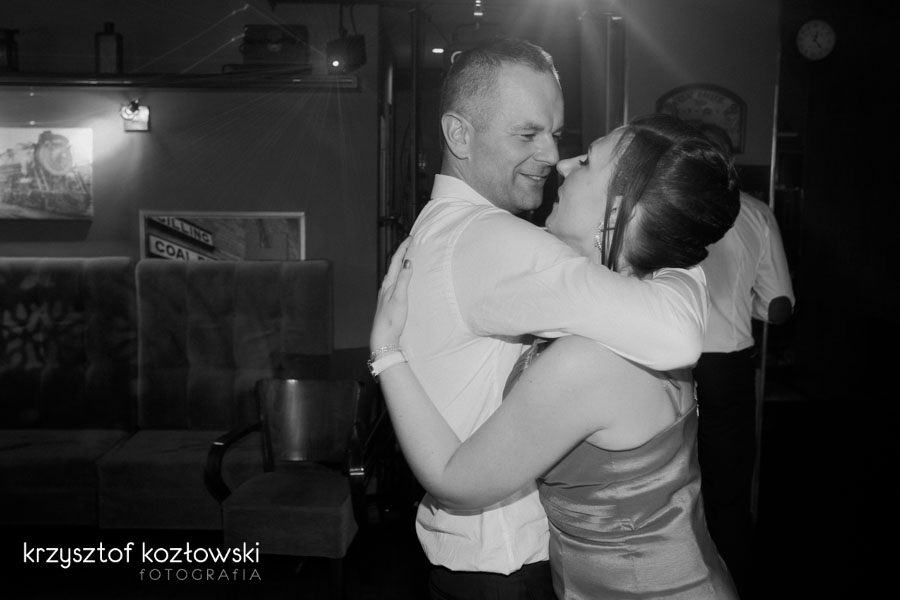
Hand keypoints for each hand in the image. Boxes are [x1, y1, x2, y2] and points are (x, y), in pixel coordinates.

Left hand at [370, 237, 412, 351]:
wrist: (383, 339)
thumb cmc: (391, 320)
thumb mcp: (400, 298)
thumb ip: (403, 279)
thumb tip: (407, 261)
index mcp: (388, 284)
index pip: (395, 261)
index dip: (403, 248)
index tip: (411, 238)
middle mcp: (385, 287)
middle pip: (393, 265)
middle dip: (402, 253)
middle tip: (410, 243)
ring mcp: (386, 295)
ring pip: (393, 274)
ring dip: (400, 264)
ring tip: (408, 258)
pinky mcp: (389, 302)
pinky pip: (394, 283)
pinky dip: (400, 276)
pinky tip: (402, 281)